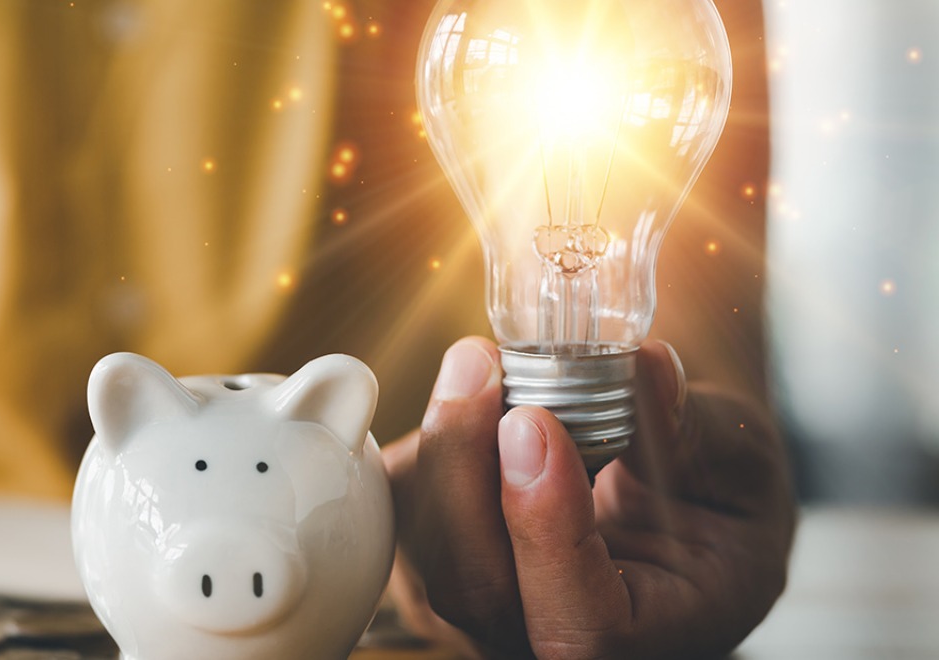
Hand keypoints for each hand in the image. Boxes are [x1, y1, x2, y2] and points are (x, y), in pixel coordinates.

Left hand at [384, 337, 796, 657]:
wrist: (684, 508)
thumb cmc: (722, 496)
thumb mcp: (741, 459)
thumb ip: (694, 426)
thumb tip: (645, 366)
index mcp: (661, 633)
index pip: (582, 626)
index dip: (545, 532)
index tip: (535, 422)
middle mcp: (563, 640)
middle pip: (480, 590)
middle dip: (464, 468)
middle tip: (481, 366)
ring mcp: (498, 616)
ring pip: (433, 554)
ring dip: (442, 449)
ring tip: (477, 365)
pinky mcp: (450, 571)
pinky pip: (411, 522)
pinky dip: (429, 450)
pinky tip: (467, 393)